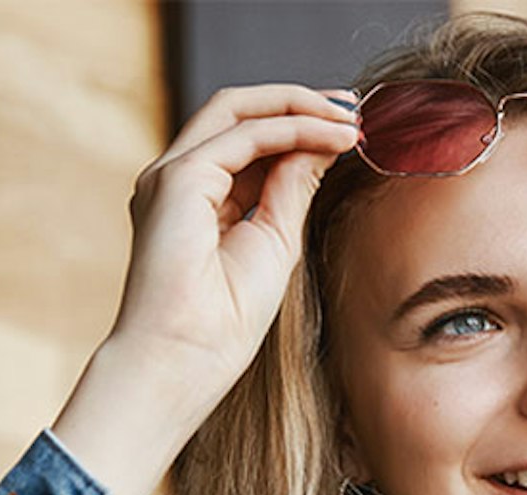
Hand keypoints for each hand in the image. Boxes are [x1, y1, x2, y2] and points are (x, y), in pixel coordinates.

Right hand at [54, 84, 358, 494]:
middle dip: (299, 102)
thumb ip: (291, 190)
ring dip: (300, 108)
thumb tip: (321, 147)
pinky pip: (245, 135)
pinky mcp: (178, 179)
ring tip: (351, 120)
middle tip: (354, 108)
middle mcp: (178, 179)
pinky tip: (333, 138)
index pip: (248, 141)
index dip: (299, 127)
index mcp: (197, 198)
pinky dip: (293, 128)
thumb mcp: (275, 242)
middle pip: (238, 113)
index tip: (348, 130)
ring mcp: (172, 175)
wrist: (185, 360)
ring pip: (237, 111)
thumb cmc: (224, 323)